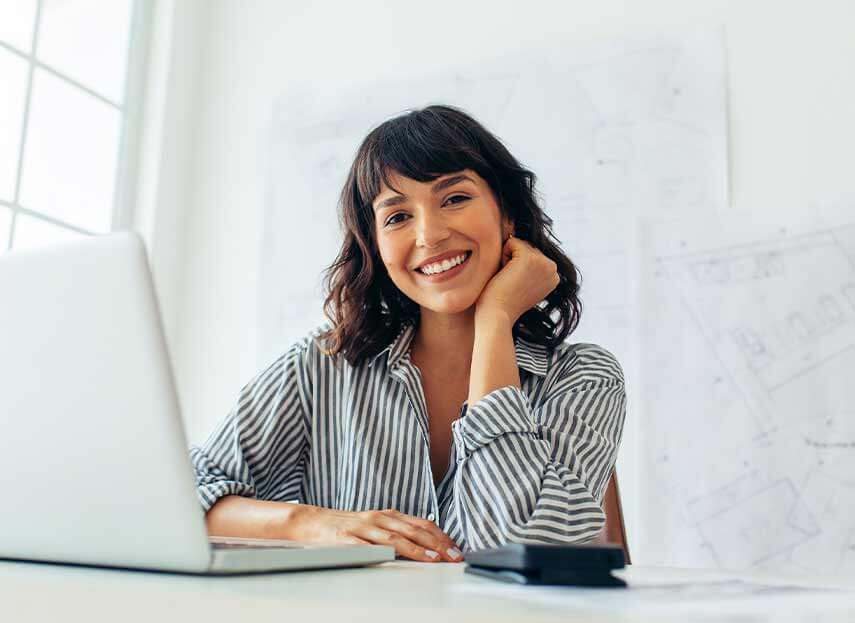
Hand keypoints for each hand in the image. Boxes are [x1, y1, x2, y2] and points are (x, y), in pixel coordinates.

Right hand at [288, 506, 462, 562]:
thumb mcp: (377, 525)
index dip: (441, 536)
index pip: (421, 524)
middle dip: (436, 544)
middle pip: (412, 530)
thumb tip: (428, 543)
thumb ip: (399, 531)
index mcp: (389, 515)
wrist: (313, 521)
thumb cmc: (349, 526)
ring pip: (393, 538)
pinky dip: (379, 551)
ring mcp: (362, 528)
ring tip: (432, 559)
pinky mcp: (345, 539)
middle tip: (453, 556)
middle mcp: (379, 519)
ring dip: (415, 549)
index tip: (456, 549)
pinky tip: (392, 558)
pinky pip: (364, 546)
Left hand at [475, 235, 559, 324]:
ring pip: (519, 244)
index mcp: (553, 276)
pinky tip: (505, 274)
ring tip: (508, 280)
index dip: (518, 267)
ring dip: (507, 259)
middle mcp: (553, 268)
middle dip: (513, 261)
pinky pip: (511, 242)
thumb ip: (529, 267)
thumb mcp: (522, 282)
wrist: (497, 315)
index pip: (532, 254)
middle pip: (526, 247)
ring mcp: (543, 262)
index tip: (517, 286)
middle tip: (510, 283)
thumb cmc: (503, 301)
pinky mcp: (530, 258)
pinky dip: (502, 256)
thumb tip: (516, 237)